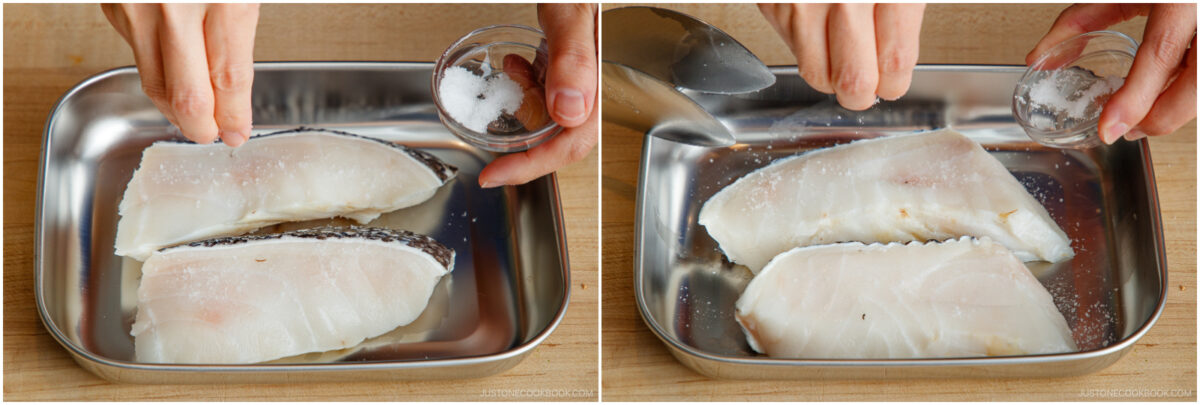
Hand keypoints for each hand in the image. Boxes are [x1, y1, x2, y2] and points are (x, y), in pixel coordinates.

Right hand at [102, 4, 259, 145]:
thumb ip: (237, 33)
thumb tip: (232, 91)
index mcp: (223, 2)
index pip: (228, 80)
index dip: (234, 115)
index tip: (237, 130)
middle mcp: (175, 8)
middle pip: (187, 96)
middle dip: (200, 127)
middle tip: (210, 133)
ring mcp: (138, 9)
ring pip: (154, 84)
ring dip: (174, 109)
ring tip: (191, 113)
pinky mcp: (115, 7)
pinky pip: (136, 53)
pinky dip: (156, 70)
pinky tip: (171, 69)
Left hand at [478, 4, 597, 187]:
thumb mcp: (573, 16)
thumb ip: (574, 59)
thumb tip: (568, 112)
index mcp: (597, 81)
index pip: (572, 143)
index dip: (533, 167)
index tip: (497, 176)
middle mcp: (589, 83)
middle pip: (560, 137)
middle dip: (523, 149)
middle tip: (489, 162)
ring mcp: (577, 72)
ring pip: (550, 114)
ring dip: (523, 109)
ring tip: (506, 91)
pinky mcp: (566, 58)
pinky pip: (547, 87)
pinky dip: (526, 83)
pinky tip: (516, 63)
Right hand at [758, 3, 925, 110]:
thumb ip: (901, 14)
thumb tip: (892, 65)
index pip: (894, 62)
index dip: (894, 83)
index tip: (892, 84)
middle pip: (852, 80)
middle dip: (861, 94)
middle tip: (865, 89)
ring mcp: (802, 4)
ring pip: (816, 73)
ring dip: (830, 76)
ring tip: (840, 58)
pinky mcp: (774, 4)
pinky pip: (791, 48)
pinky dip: (806, 46)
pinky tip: (817, 26)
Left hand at [1028, 4, 1195, 143]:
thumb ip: (1081, 18)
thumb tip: (1040, 58)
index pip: (1160, 56)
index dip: (1135, 99)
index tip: (1110, 128)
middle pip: (1194, 86)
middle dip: (1160, 118)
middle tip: (1125, 131)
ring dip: (1175, 109)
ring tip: (1143, 120)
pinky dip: (1186, 93)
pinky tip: (1165, 97)